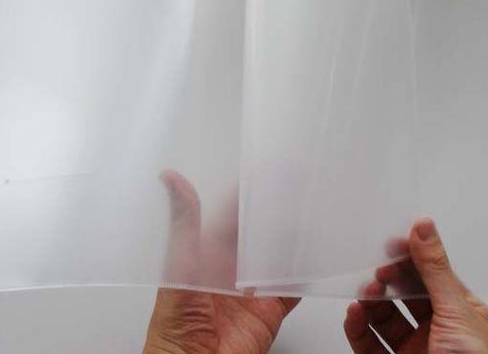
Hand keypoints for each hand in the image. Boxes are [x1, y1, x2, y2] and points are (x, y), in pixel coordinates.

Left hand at [143, 171, 298, 352]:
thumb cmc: (175, 321)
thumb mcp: (180, 262)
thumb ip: (184, 221)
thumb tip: (171, 179)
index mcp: (209, 249)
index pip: (234, 211)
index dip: (250, 188)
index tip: (268, 166)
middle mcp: (233, 265)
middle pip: (260, 229)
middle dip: (278, 207)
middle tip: (299, 182)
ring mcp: (252, 287)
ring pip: (279, 254)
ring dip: (294, 236)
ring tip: (314, 211)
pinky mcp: (269, 309)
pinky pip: (293, 287)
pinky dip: (305, 273)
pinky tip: (316, 257)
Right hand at [344, 218, 487, 352]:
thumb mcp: (456, 313)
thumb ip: (435, 270)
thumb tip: (424, 227)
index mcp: (460, 313)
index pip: (431, 274)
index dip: (411, 257)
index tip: (391, 242)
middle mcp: (437, 329)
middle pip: (403, 293)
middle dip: (387, 280)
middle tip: (376, 270)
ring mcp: (414, 348)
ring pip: (382, 316)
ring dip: (369, 301)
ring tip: (363, 293)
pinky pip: (367, 341)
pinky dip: (357, 326)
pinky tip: (354, 314)